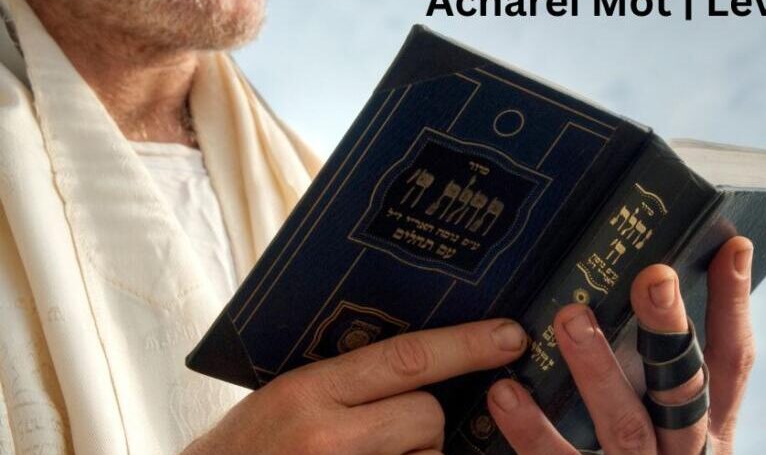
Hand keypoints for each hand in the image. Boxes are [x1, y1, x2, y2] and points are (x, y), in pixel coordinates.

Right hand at [183, 318, 526, 454]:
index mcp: (305, 393)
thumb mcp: (281, 398)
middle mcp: (327, 437)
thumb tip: (420, 360)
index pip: (405, 358)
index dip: (465, 344)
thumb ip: (343, 380)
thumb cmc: (242, 451)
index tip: (510, 334)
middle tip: (387, 430)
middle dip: (423, 420)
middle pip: (426, 413)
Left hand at [488, 237, 755, 453]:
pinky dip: (533, 433)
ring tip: (570, 319)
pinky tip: (504, 393)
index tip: (729, 246)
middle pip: (685, 390)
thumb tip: (649, 305)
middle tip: (652, 277)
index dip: (733, 305)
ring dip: (599, 371)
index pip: (733, 362)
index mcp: (711, 431)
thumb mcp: (685, 436)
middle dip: (671, 333)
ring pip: (626, 428)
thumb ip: (670, 385)